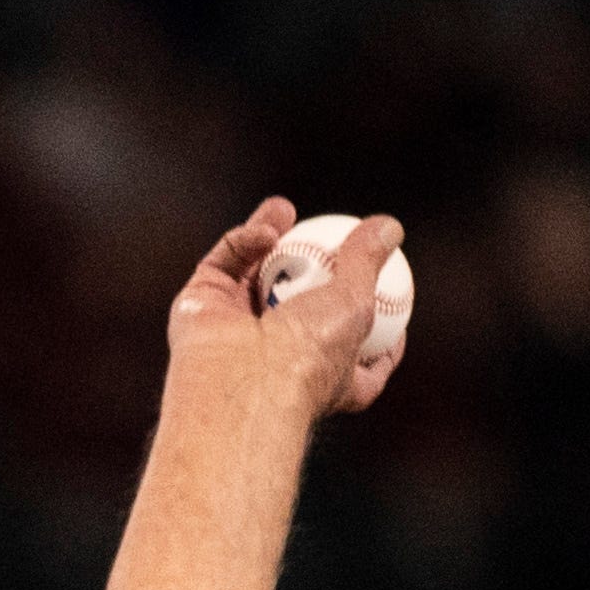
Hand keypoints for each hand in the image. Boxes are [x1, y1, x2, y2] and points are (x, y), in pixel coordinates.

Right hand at [163, 198, 407, 426]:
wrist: (242, 378)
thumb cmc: (306, 360)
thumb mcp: (357, 305)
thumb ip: (367, 262)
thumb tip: (389, 229)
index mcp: (321, 377)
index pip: (352, 355)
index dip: (369, 323)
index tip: (388, 294)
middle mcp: (274, 357)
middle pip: (293, 301)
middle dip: (306, 265)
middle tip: (321, 235)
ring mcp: (234, 330)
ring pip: (252, 274)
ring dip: (270, 240)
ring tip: (284, 210)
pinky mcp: (201, 307)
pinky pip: (225, 264)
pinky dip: (245, 243)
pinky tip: (267, 232)